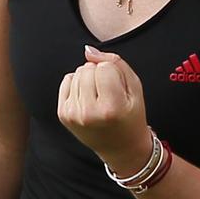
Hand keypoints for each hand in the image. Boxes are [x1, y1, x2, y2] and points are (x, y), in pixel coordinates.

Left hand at [57, 45, 152, 173]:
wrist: (121, 148)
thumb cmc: (131, 115)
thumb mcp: (135, 88)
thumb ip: (116, 63)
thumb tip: (88, 50)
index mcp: (111, 108)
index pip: (104, 67)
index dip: (114, 73)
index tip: (119, 89)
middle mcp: (89, 113)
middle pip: (87, 68)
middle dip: (98, 74)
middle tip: (108, 93)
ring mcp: (73, 115)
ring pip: (76, 73)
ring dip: (87, 79)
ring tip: (99, 97)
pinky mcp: (63, 115)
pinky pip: (66, 81)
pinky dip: (77, 85)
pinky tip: (87, 99)